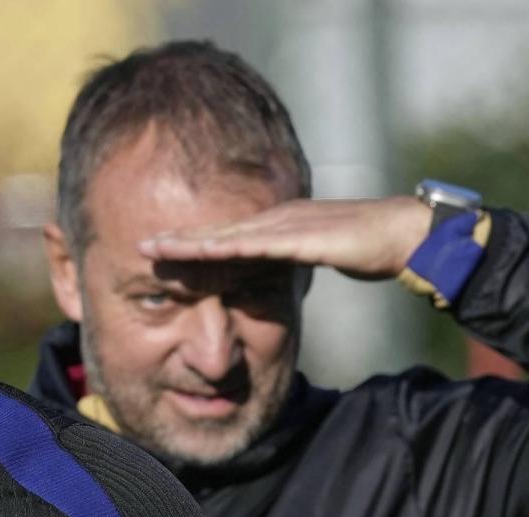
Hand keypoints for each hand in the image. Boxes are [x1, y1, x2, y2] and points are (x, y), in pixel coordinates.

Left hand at [138, 197, 432, 279]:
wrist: (402, 234)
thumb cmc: (362, 245)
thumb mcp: (313, 254)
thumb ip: (288, 260)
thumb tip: (268, 272)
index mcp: (275, 223)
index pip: (223, 235)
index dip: (189, 241)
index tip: (156, 249)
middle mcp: (275, 219)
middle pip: (217, 232)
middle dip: (177, 239)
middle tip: (140, 246)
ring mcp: (287, 225)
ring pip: (229, 236)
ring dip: (191, 243)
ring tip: (157, 249)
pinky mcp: (303, 237)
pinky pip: (259, 245)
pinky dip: (229, 249)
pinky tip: (205, 253)